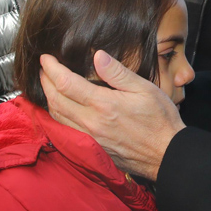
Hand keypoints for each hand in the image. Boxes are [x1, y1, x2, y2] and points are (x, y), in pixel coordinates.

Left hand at [39, 50, 185, 179]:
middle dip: (45, 82)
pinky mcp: (92, 149)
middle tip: (43, 68)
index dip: (52, 68)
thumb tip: (98, 55)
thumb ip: (118, 72)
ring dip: (48, 99)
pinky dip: (57, 116)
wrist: (167, 155)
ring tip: (47, 85)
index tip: (46, 58)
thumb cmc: (160, 120)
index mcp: (103, 105)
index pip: (66, 83)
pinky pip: (65, 131)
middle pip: (55, 100)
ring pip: (57, 118)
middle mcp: (91, 123)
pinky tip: (60, 109)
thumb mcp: (144, 89)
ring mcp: (90, 139)